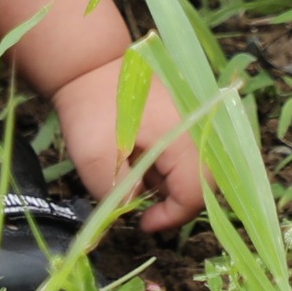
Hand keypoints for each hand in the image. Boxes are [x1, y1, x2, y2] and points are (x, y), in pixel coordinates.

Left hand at [51, 49, 206, 234]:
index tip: (141, 224)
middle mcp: (198, 130)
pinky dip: (164, 165)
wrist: (89, 66)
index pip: (194, 195)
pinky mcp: (185, 118)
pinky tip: (138, 158)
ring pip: (194, 170)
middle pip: (202, 184)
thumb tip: (129, 217)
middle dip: (171, 202)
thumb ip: (118, 195)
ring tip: (132, 174)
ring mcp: (194, 122)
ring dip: (166, 183)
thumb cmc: (92, 109)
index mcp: (183, 139)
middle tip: (141, 208)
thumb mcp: (96, 159)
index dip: (170, 218)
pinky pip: (185, 153)